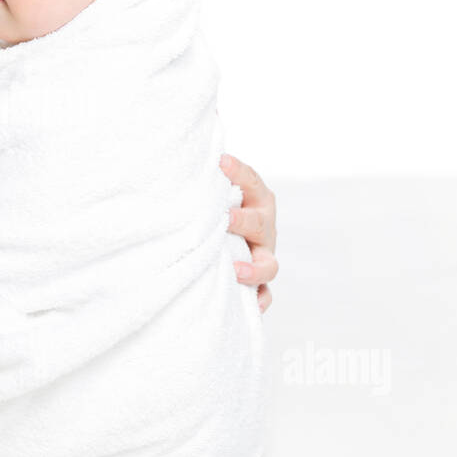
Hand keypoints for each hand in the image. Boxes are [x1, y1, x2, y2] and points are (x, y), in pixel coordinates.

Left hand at [220, 153, 277, 312]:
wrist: (227, 238)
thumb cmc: (216, 209)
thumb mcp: (216, 190)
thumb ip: (208, 173)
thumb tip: (187, 148)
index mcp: (256, 200)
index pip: (252, 182)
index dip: (239, 172)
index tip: (221, 162)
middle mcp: (264, 228)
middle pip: (260, 224)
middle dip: (244, 221)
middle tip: (225, 219)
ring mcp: (263, 256)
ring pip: (269, 265)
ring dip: (254, 268)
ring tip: (235, 270)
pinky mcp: (259, 284)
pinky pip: (265, 296)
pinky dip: (259, 301)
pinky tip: (251, 307)